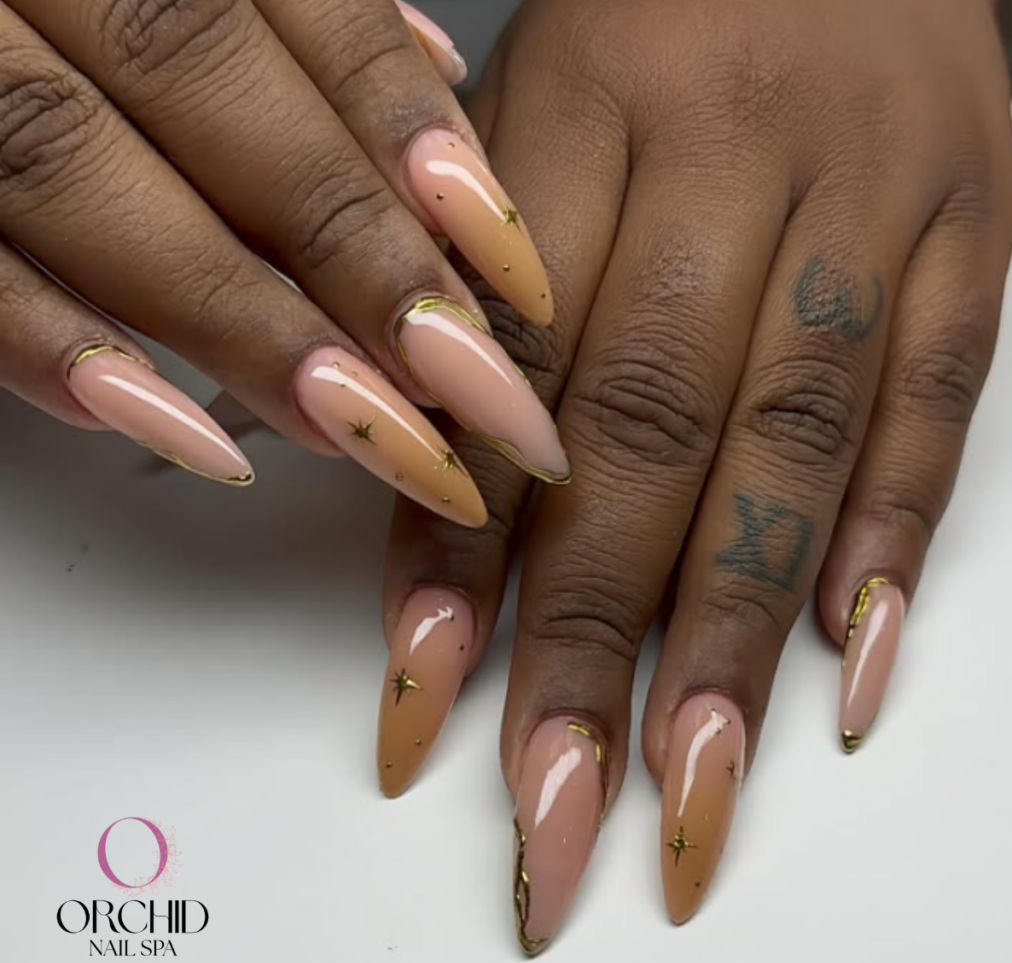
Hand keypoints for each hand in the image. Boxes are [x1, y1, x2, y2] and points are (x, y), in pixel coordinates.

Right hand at [0, 0, 565, 524]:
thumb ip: (299, 18)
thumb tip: (440, 79)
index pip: (306, 20)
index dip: (418, 150)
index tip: (516, 276)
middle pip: (213, 100)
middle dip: (358, 261)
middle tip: (480, 395)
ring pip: (79, 174)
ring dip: (239, 319)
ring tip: (367, 429)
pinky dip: (53, 343)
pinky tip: (178, 431)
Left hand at [374, 0, 1011, 951]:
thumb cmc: (655, 21)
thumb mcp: (525, 113)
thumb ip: (477, 303)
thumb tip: (435, 505)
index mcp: (584, 105)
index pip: (505, 372)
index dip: (457, 551)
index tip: (426, 702)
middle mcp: (734, 158)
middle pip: (644, 435)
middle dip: (591, 642)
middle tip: (554, 810)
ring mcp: (873, 197)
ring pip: (791, 443)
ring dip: (732, 635)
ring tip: (688, 787)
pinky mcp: (978, 226)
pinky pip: (939, 400)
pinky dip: (889, 543)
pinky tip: (843, 668)